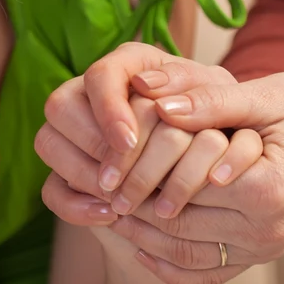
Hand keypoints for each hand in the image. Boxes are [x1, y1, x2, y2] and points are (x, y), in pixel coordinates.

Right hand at [37, 87, 260, 219]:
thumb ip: (205, 94)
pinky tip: (110, 216)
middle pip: (60, 105)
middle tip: (121, 176)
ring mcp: (79, 135)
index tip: (128, 141)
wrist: (230, 179)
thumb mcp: (234, 107)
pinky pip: (53, 188)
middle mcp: (97, 94)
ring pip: (48, 143)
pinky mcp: (74, 173)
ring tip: (120, 199)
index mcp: (131, 67)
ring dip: (81, 174)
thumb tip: (153, 96)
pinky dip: (75, 205)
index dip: (107, 108)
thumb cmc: (235, 130)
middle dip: (90, 144)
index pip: (99, 75)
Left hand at [39, 42, 283, 283]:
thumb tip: (157, 99)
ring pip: (186, 251)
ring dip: (140, 235)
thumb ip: (208, 102)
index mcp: (267, 187)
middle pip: (180, 222)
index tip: (107, 159)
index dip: (141, 171)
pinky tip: (136, 245)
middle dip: (133, 204)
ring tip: (105, 208)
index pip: (185, 186)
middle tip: (94, 185)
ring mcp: (265, 249)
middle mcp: (269, 229)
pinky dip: (167, 264)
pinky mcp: (260, 256)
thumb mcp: (259, 96)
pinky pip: (206, 272)